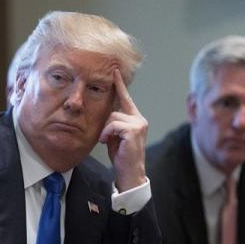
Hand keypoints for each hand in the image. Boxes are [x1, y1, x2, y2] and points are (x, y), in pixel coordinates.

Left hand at [98, 69, 147, 191]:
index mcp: (135, 118)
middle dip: (106, 125)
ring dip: (105, 131)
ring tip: (107, 142)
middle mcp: (139, 119)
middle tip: (106, 139)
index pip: (126, 98)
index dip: (120, 85)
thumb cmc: (121, 156)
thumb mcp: (114, 136)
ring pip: (112, 117)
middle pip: (114, 110)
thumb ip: (113, 123)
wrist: (129, 172)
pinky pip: (113, 124)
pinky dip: (107, 134)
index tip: (114, 71)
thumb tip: (105, 113)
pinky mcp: (134, 130)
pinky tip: (108, 142)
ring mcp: (139, 123)